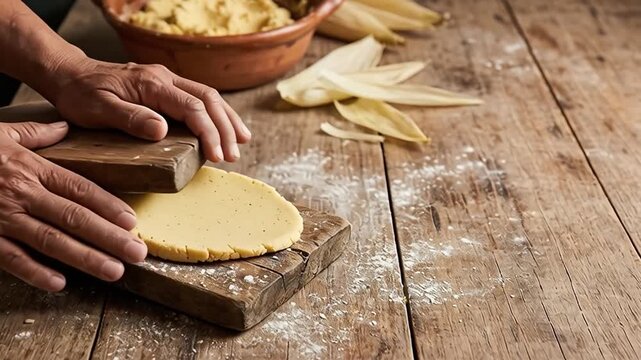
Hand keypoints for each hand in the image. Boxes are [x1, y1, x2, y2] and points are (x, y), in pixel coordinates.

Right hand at [0, 121, 146, 290]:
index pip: (79, 188)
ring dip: (85, 258)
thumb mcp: (0, 134)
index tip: (132, 221)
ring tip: (114, 271)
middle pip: (74, 217)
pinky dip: (34, 272)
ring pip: (50, 240)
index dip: (109, 206)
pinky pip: (10, 258)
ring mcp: (0, 216)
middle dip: (110, 237)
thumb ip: (35, 135)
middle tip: (138, 253)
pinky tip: (60, 283)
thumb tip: (63, 127)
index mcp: (30, 167)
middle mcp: (20, 192)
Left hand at [51, 58, 250, 162]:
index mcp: (152, 84)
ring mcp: (168, 81)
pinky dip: (216, 114)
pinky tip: (224, 127)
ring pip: (209, 97)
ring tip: (242, 142)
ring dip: (227, 120)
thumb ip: (130, 118)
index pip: (193, 107)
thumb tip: (162, 131)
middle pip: (209, 100)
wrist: (69, 74)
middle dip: (226, 128)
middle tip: (233, 156)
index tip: (216, 156)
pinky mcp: (166, 87)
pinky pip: (199, 98)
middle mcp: (165, 78)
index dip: (209, 132)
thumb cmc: (80, 94)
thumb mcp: (97, 109)